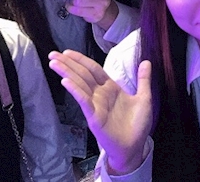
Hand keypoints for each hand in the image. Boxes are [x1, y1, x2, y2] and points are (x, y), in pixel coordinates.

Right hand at [48, 50, 151, 174]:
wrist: (135, 147)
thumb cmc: (138, 125)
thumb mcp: (144, 98)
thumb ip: (143, 80)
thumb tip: (147, 61)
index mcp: (111, 88)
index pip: (93, 69)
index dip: (81, 60)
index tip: (67, 52)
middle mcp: (100, 95)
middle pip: (82, 74)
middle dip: (68, 63)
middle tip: (52, 54)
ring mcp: (96, 105)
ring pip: (80, 84)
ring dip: (67, 72)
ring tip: (54, 63)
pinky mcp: (94, 117)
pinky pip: (84, 101)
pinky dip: (75, 91)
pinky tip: (66, 81)